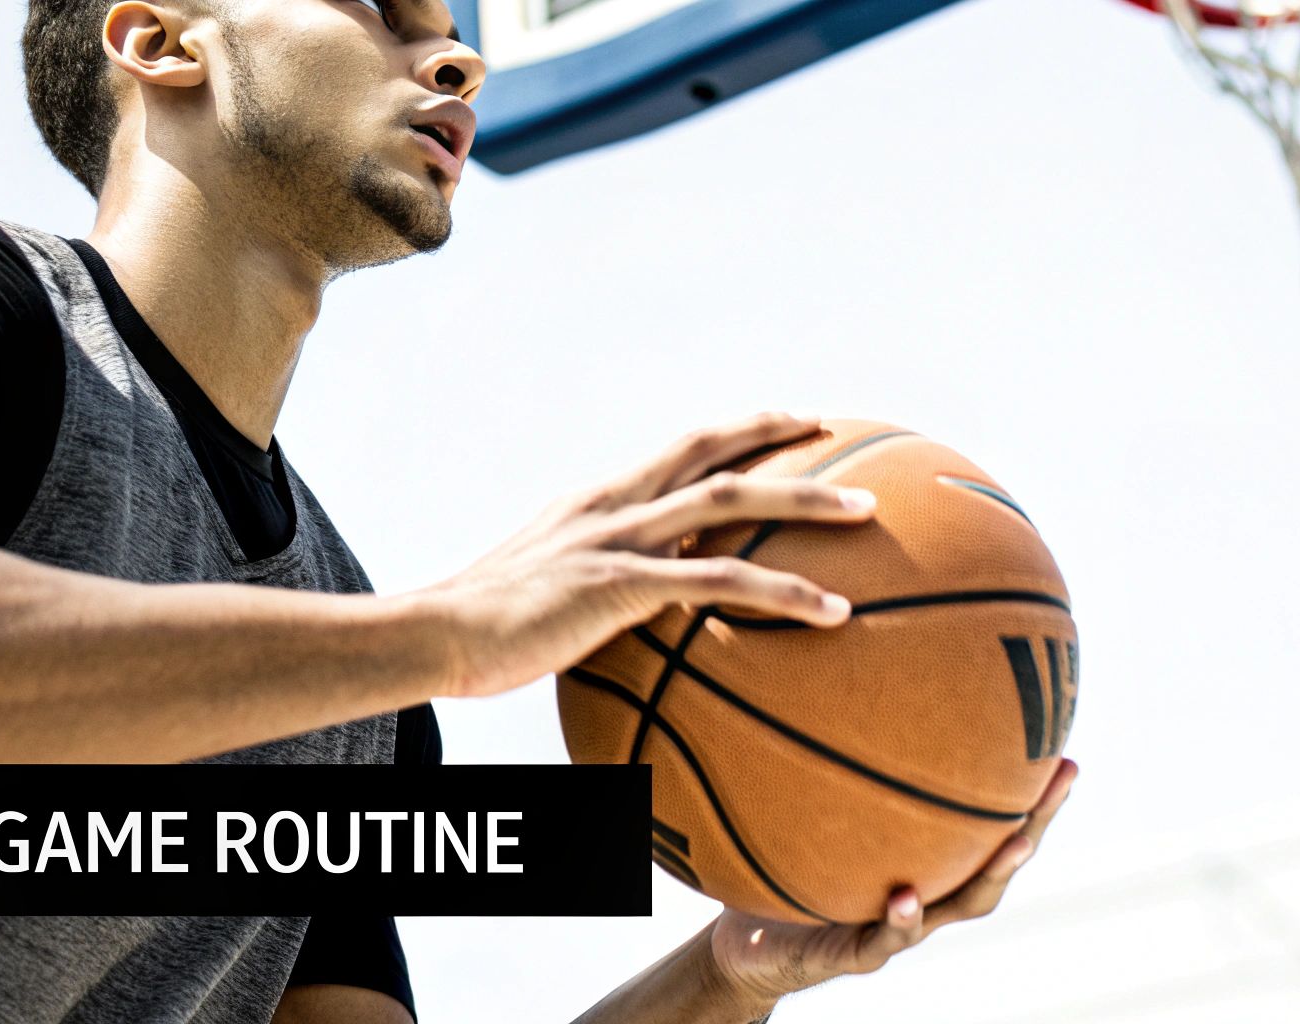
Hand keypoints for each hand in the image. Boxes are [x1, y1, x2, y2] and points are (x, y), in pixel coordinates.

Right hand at [420, 412, 877, 698]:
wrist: (434, 635)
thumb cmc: (487, 627)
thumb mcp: (548, 588)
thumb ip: (598, 582)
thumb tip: (639, 604)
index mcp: (599, 499)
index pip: (681, 448)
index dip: (739, 431)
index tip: (790, 425)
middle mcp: (613, 503)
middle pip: (712, 451)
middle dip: (778, 434)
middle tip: (840, 434)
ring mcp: (617, 539)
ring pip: (728, 504)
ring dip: (804, 502)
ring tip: (865, 512)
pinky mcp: (618, 586)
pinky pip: (717, 584)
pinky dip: (781, 593)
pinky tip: (832, 612)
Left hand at [706, 758, 1077, 1003]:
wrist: (760, 939)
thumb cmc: (797, 866)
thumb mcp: (817, 809)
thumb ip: (838, 765)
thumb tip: (849, 674)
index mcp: (932, 859)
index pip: (994, 822)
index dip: (1034, 795)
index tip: (1066, 756)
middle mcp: (930, 891)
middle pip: (998, 857)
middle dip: (1036, 820)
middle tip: (1062, 779)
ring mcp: (901, 926)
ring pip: (961, 904)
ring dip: (993, 873)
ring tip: (1016, 841)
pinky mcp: (858, 954)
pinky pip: (884, 939)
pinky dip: (899, 921)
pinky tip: (903, 896)